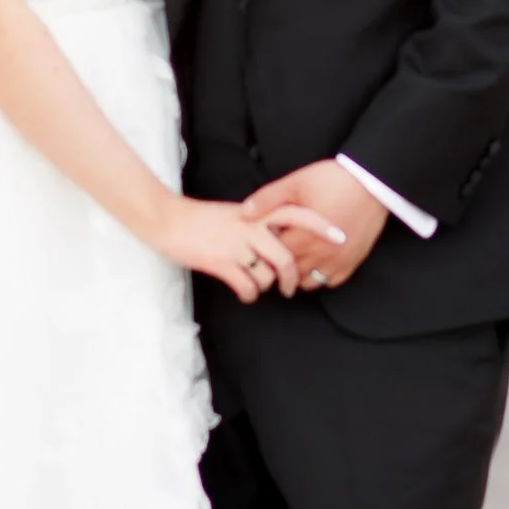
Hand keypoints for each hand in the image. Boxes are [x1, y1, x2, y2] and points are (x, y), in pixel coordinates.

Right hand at [155, 196, 347, 303]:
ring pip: (267, 275)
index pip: (296, 213)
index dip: (320, 226)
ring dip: (266, 287)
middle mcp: (250, 227)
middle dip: (293, 278)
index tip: (340, 237)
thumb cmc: (201, 218)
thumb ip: (257, 222)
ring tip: (259, 288)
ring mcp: (235, 245)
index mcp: (255, 213)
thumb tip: (280, 239)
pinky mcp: (220, 262)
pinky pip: (247, 286)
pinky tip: (245, 294)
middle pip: (286, 257)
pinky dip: (249, 295)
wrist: (168, 220)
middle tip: (291, 288)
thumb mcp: (235, 213)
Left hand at [242, 161, 386, 289]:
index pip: (274, 257)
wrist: (373, 182)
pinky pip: (331, 282)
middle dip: (280, 264)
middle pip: (289, 274)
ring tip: (296, 258)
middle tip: (277, 251)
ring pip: (309, 283)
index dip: (266, 251)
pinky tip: (317, 261)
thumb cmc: (333, 180)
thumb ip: (268, 199)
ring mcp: (338, 261)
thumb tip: (243, 213)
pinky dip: (321, 276)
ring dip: (299, 273)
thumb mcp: (296, 183)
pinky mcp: (353, 261)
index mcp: (304, 237)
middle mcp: (321, 255)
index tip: (264, 242)